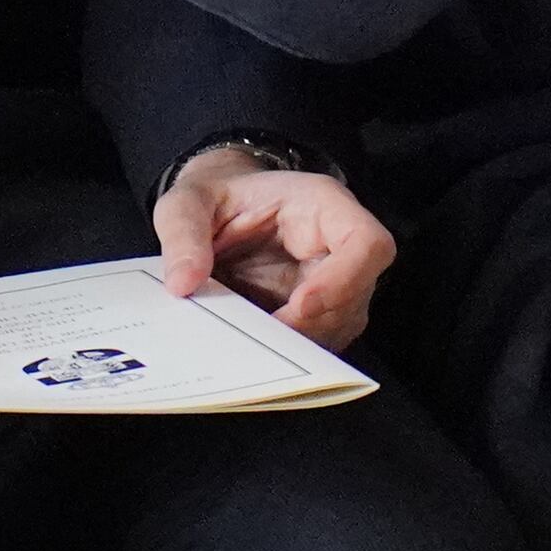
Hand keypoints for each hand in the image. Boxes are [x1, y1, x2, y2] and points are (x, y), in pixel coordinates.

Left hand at [151, 150, 396, 349]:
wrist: (217, 209)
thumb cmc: (214, 198)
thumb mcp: (187, 202)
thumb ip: (183, 234)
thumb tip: (183, 284)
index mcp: (321, 205)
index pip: (367, 242)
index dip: (344, 279)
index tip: (300, 305)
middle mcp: (338, 245)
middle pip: (357, 294)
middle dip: (312, 324)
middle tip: (261, 338)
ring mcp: (334, 282)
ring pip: (341, 324)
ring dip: (300, 342)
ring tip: (250, 345)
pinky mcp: (318, 312)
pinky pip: (319, 340)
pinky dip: (290, 352)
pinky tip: (254, 350)